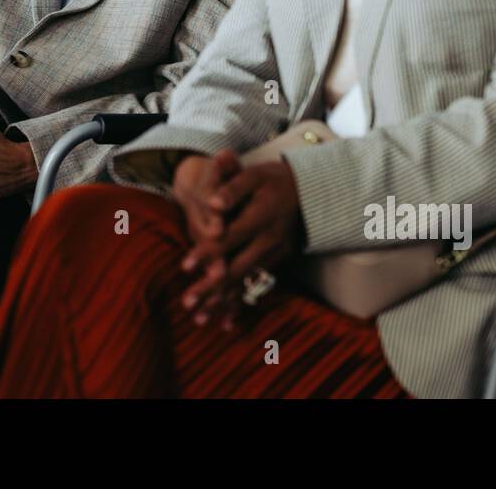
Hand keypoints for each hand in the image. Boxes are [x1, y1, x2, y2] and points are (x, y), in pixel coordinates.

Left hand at [181, 159, 302, 327]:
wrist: (310, 192)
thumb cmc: (274, 179)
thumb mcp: (254, 174)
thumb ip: (232, 187)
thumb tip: (211, 202)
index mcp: (261, 217)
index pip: (230, 237)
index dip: (207, 252)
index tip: (185, 266)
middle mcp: (270, 240)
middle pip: (236, 269)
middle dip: (210, 288)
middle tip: (187, 304)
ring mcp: (276, 254)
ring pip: (245, 282)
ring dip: (221, 302)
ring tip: (199, 319)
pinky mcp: (277, 261)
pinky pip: (254, 285)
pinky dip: (238, 303)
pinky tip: (225, 322)